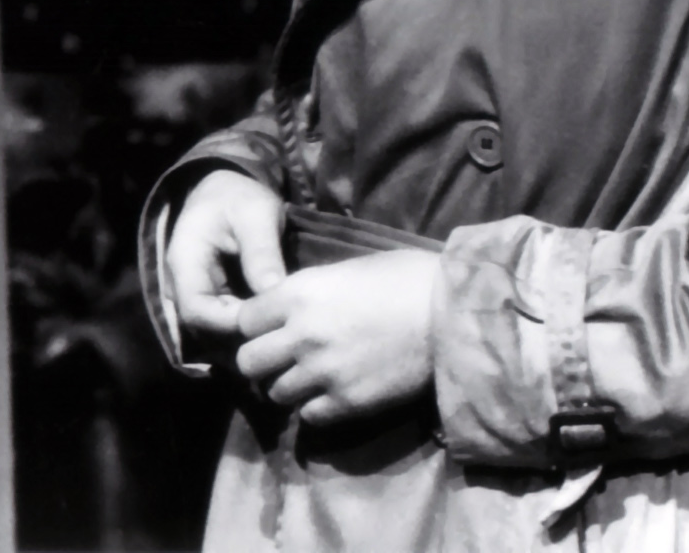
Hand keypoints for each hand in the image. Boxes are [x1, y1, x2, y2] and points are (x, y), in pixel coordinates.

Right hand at [163, 169, 287, 355]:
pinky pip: (221, 328)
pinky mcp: (208, 300)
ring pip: (212, 335)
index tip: (267, 321)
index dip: (230, 323)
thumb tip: (274, 295)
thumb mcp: (255, 214)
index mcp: (184, 260)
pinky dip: (244, 332)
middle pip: (203, 330)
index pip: (196, 310)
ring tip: (279, 332)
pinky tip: (271, 328)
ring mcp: (193, 294)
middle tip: (280, 333)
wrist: (226, 189)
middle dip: (240, 336)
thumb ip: (261, 252)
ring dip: (243, 338)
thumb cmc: (239, 197)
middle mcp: (181, 284)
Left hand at [235, 248, 440, 424]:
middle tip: (280, 359)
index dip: (253, 326)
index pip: (242, 320)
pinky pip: (309, 417)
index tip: (267, 328)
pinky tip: (330, 394)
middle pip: (248, 362)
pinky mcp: (348, 403)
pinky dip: (314, 409)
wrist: (446, 312)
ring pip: (275, 393)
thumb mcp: (340, 272)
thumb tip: (285, 309)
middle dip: (260, 361)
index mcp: (296, 294)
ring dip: (287, 386)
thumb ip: (305, 294)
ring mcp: (323, 372)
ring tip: (307, 378)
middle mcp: (301, 335)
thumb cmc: (399, 278)